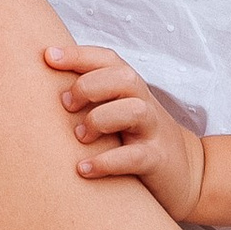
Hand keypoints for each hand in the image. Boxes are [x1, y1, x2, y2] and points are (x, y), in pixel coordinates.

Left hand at [43, 41, 207, 222]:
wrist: (187, 174)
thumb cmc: (137, 140)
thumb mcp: (117, 112)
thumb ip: (91, 98)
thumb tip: (43, 88)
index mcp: (131, 88)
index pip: (107, 60)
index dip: (77, 55)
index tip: (46, 57)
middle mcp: (144, 103)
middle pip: (123, 77)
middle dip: (89, 86)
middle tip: (66, 105)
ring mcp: (154, 131)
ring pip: (134, 109)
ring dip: (100, 119)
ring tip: (80, 137)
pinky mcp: (158, 161)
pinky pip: (134, 156)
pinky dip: (106, 161)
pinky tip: (83, 168)